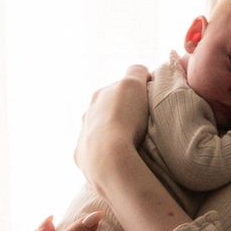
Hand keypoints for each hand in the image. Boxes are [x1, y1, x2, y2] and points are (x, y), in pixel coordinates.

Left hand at [74, 68, 149, 188]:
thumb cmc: (123, 118)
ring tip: (129, 144)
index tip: (148, 103)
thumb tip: (141, 72)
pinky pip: (94, 154)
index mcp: (98, 96)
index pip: (119, 88)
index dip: (135, 93)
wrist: (109, 158)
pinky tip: (116, 159)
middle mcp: (86, 115)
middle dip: (121, 115)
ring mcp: (82, 138)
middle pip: (106, 111)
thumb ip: (136, 72)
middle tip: (140, 124)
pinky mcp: (82, 159)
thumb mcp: (133, 84)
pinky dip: (104, 154)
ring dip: (111, 135)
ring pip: (98, 132)